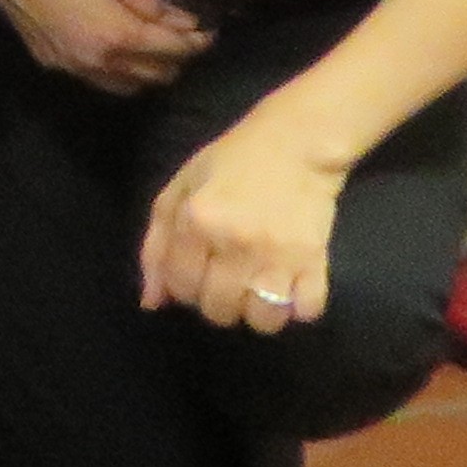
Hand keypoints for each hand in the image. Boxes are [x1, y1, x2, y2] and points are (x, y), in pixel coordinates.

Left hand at [143, 112, 346, 332]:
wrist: (294, 145)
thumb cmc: (230, 164)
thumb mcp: (180, 190)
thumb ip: (157, 245)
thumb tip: (150, 303)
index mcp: (196, 221)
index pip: (180, 287)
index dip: (184, 288)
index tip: (197, 273)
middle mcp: (234, 243)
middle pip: (218, 310)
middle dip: (217, 303)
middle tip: (226, 280)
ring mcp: (277, 255)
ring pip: (262, 321)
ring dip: (257, 313)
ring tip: (258, 289)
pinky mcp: (315, 261)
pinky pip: (307, 312)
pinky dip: (298, 309)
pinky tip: (290, 290)